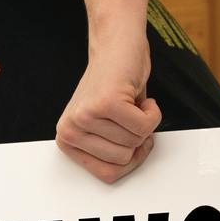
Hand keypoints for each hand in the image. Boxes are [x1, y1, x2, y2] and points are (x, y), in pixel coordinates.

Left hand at [57, 36, 161, 182]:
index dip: (130, 159)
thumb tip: (128, 167)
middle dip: (137, 139)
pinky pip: (145, 126)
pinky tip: (139, 97)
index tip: (127, 136)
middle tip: (130, 115)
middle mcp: (70, 129)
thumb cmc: (114, 86)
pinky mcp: (105, 103)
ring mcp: (85, 116)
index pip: (109, 174)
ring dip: (144, 122)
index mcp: (67, 140)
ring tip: (131, 103)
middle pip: (123, 160)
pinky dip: (153, 112)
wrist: (117, 46)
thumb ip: (110, 152)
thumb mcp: (105, 127)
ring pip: (135, 142)